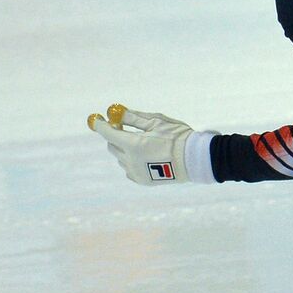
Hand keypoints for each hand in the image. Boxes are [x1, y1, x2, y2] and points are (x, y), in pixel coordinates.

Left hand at [87, 103, 210, 184]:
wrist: (195, 160)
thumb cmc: (178, 137)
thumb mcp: (157, 122)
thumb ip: (133, 117)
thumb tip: (116, 111)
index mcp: (133, 145)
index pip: (107, 133)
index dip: (100, 124)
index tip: (97, 118)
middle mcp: (130, 160)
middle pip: (111, 146)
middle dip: (114, 135)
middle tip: (123, 126)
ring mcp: (135, 172)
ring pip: (121, 157)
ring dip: (125, 148)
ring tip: (143, 142)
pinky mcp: (142, 180)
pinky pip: (128, 168)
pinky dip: (131, 160)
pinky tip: (145, 156)